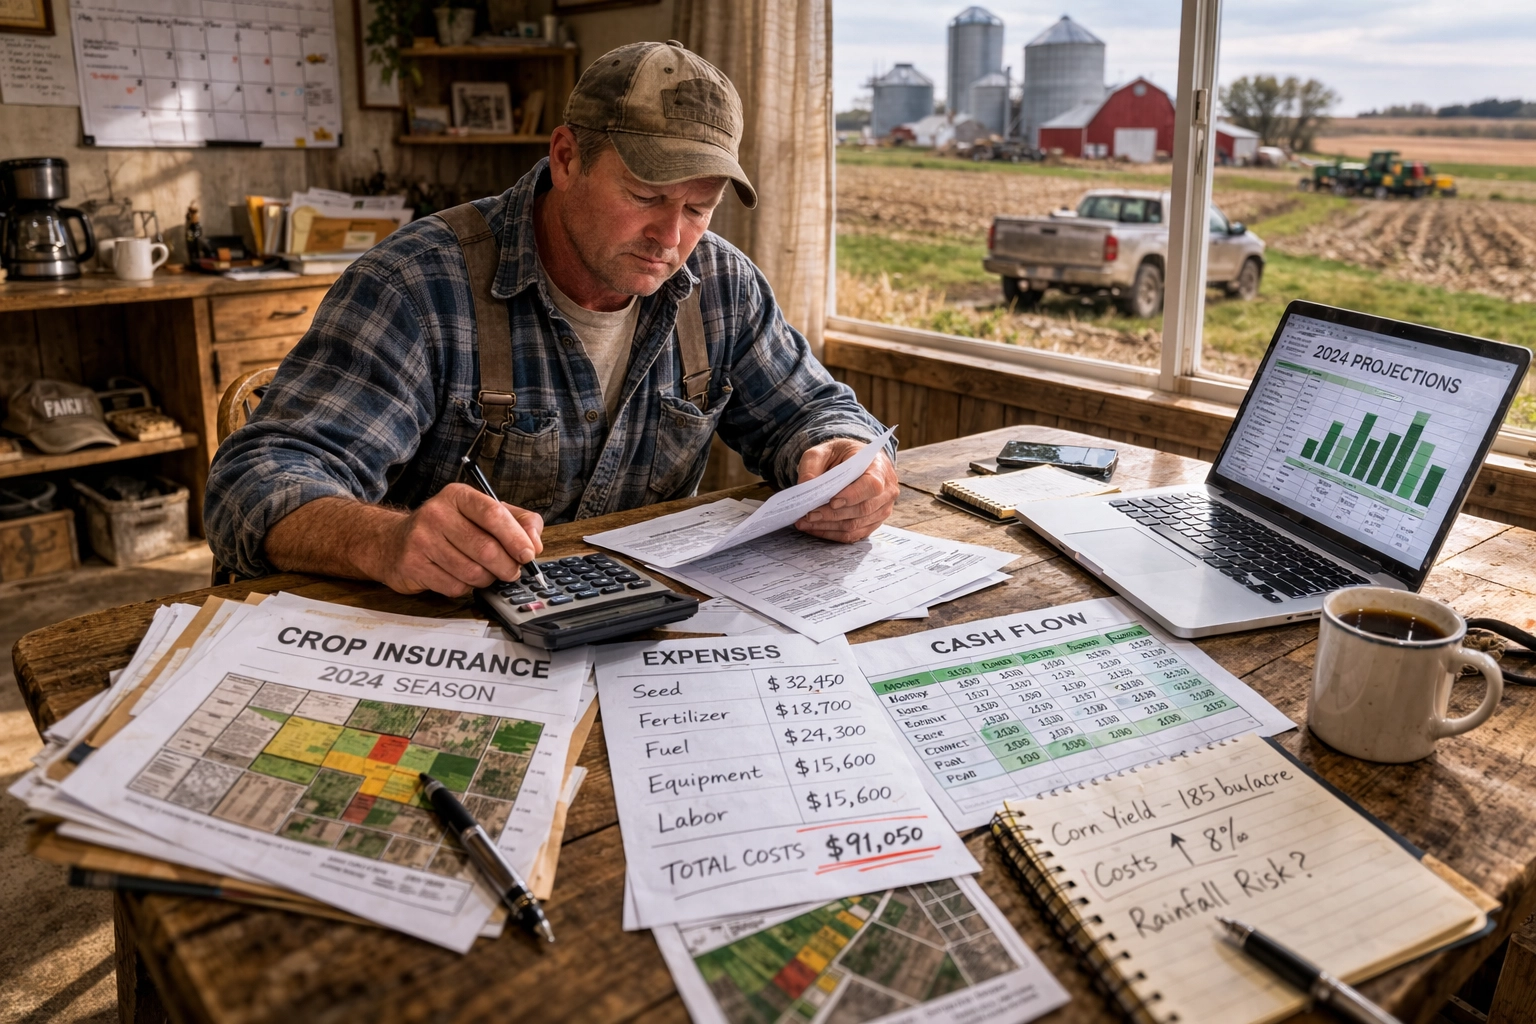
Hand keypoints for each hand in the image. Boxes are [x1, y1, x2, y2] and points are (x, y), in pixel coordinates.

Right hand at [371, 484, 543, 596]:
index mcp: (458, 496)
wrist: (394, 541)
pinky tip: (461, 577)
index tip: (528, 554)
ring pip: (472, 571)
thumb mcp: (482, 513)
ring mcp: (422, 540)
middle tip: (513, 572)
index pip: (493, 514)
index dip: (515, 537)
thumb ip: (517, 521)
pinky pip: (455, 586)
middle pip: (485, 548)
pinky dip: (466, 587)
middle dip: (507, 566)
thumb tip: (535, 544)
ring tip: (486, 573)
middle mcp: (437, 513)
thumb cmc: (449, 528)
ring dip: (487, 579)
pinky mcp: (413, 565)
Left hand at [794, 438, 898, 542]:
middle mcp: (886, 490)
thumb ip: (812, 465)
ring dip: (829, 526)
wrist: (855, 461)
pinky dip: (833, 534)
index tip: (832, 501)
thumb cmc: (842, 455)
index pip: (872, 485)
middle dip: (833, 514)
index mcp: (878, 466)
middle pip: (863, 509)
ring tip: (806, 522)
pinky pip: (854, 535)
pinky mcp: (874, 522)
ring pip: (856, 525)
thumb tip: (804, 485)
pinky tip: (815, 528)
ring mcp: (882, 509)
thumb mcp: (824, 451)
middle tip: (809, 514)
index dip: (853, 495)